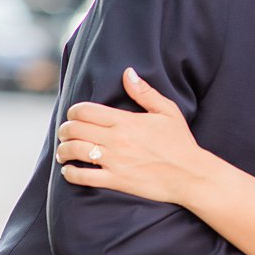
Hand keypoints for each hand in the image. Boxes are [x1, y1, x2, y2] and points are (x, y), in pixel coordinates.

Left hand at [56, 67, 206, 204]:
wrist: (191, 175)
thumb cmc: (180, 143)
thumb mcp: (168, 112)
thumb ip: (145, 92)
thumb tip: (128, 73)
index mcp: (126, 121)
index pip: (85, 111)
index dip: (73, 111)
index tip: (74, 115)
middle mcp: (117, 140)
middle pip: (74, 129)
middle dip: (64, 130)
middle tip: (65, 133)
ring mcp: (115, 161)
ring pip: (74, 151)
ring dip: (63, 150)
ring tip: (63, 151)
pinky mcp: (116, 181)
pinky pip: (83, 177)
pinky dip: (70, 173)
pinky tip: (69, 170)